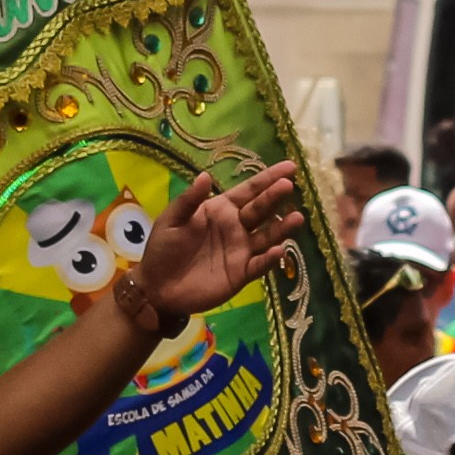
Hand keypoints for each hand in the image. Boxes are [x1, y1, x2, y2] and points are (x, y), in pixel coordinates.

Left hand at [130, 156, 309, 324]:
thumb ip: (189, 200)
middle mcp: (236, 227)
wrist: (158, 287)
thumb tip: (205, 175)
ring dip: (281, 227)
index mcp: (221, 210)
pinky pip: (259, 265)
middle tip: (288, 185)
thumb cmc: (164, 249)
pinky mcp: (241, 274)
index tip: (290, 167)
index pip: (249, 191)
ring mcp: (241, 251)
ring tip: (297, 217)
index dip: (268, 178)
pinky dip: (269, 258)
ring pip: (267, 236)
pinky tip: (278, 250)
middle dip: (275, 197)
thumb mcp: (171, 220)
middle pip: (260, 210)